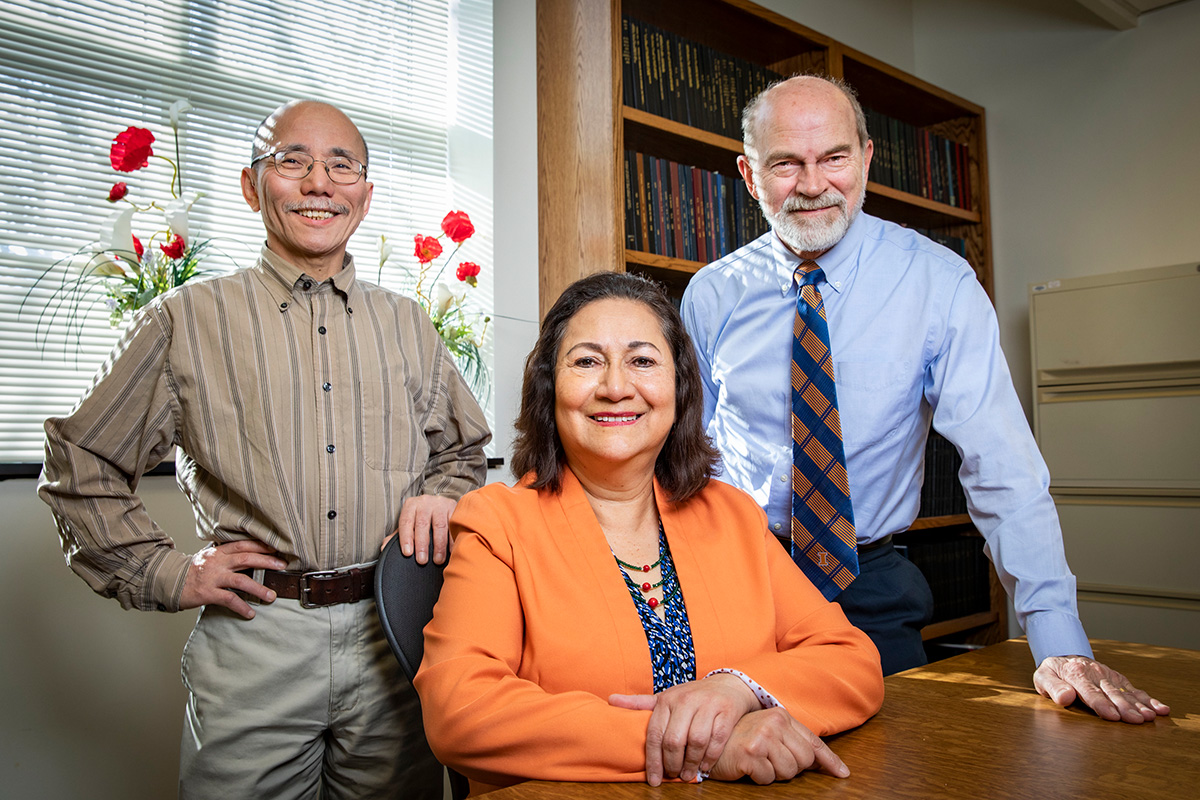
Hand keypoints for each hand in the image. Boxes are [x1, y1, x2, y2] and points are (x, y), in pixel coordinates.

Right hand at [179, 540, 286, 619]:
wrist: (169, 581)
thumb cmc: (193, 570)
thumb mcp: (210, 557)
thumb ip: (227, 556)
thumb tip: (251, 556)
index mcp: (219, 552)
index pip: (243, 545)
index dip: (261, 546)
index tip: (277, 549)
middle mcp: (217, 562)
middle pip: (246, 558)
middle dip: (266, 562)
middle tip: (282, 566)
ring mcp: (212, 578)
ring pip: (240, 581)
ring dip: (259, 588)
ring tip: (271, 596)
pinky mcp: (207, 593)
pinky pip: (228, 600)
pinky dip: (241, 606)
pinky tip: (250, 613)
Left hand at [387, 495, 457, 564]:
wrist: (441, 502)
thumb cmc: (422, 517)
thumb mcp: (409, 523)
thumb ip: (397, 535)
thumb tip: (384, 548)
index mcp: (411, 505)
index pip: (406, 522)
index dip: (406, 538)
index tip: (407, 553)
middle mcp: (425, 502)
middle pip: (422, 524)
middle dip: (422, 544)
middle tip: (422, 561)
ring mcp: (441, 504)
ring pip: (440, 526)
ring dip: (439, 545)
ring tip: (437, 560)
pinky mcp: (454, 508)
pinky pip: (453, 526)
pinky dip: (453, 540)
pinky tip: (451, 551)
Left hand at [609, 673, 759, 785]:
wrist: (726, 685)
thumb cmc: (691, 697)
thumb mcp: (666, 698)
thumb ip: (640, 703)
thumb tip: (611, 700)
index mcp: (667, 700)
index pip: (654, 734)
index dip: (653, 760)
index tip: (654, 779)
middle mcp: (685, 701)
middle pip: (674, 740)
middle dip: (672, 764)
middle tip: (673, 776)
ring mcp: (707, 705)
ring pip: (696, 741)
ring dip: (691, 763)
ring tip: (688, 775)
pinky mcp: (726, 712)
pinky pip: (716, 739)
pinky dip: (710, 757)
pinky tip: (704, 766)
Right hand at [708, 708, 848, 784]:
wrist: (707, 740)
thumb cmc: (739, 738)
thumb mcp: (769, 733)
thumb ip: (795, 743)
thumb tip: (830, 765)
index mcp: (780, 716)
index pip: (813, 742)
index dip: (829, 761)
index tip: (842, 773)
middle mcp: (773, 723)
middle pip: (804, 761)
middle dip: (792, 768)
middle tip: (771, 761)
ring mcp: (761, 737)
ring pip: (789, 772)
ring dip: (775, 774)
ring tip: (759, 762)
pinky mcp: (750, 753)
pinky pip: (769, 778)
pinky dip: (760, 778)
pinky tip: (748, 767)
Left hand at [1034, 655, 1169, 723]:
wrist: (1064, 656)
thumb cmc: (1053, 673)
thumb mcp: (1043, 678)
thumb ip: (1053, 688)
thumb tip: (1064, 697)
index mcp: (1075, 674)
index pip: (1090, 692)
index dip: (1101, 704)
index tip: (1112, 715)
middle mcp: (1095, 673)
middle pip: (1111, 693)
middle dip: (1124, 707)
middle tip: (1137, 720)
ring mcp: (1108, 675)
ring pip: (1125, 692)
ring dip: (1139, 705)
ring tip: (1150, 716)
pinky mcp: (1118, 678)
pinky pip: (1133, 689)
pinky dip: (1147, 699)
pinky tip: (1160, 709)